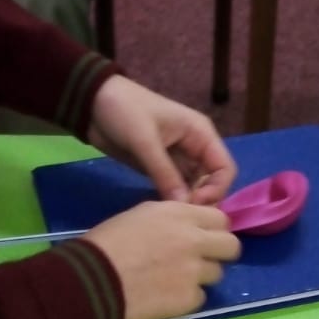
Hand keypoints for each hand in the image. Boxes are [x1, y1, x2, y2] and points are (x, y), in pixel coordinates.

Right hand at [85, 201, 240, 318]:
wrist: (92, 281)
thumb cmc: (106, 243)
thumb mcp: (140, 215)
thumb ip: (171, 218)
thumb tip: (188, 227)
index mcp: (180, 214)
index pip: (220, 219)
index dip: (212, 229)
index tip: (202, 237)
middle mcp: (194, 239)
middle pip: (231, 246)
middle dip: (219, 252)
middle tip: (201, 260)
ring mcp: (194, 271)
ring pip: (217, 273)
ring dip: (201, 276)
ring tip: (174, 280)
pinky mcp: (189, 299)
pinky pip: (200, 297)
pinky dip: (186, 298)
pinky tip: (164, 296)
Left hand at [87, 75, 236, 203]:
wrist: (93, 102)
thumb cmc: (124, 111)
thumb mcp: (145, 141)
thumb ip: (165, 173)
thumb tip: (184, 206)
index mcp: (200, 133)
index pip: (225, 168)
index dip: (216, 189)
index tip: (194, 204)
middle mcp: (194, 147)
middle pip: (212, 181)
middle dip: (202, 199)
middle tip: (181, 215)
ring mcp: (177, 159)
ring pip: (194, 187)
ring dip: (186, 201)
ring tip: (171, 216)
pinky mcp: (160, 168)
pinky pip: (174, 188)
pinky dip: (172, 199)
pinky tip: (162, 210)